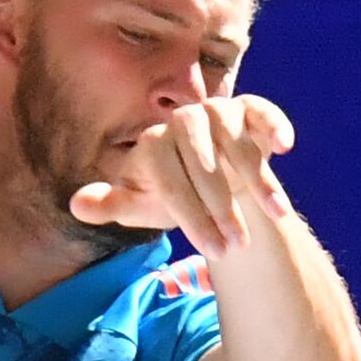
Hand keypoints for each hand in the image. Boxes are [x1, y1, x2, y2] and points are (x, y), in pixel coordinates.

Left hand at [70, 97, 298, 255]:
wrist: (214, 181)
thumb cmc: (175, 196)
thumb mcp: (142, 205)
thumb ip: (112, 205)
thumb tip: (76, 205)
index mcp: (153, 143)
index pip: (170, 181)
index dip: (191, 217)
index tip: (212, 251)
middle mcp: (182, 121)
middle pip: (203, 163)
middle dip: (222, 207)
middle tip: (237, 244)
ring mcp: (217, 111)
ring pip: (236, 142)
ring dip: (258, 179)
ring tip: (276, 215)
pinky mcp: (249, 108)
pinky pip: (261, 110)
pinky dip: (273, 123)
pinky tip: (283, 146)